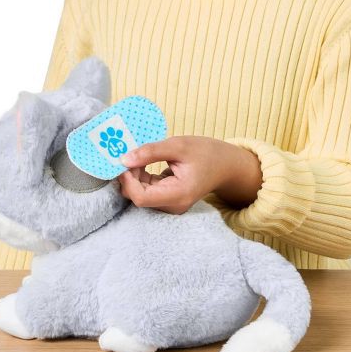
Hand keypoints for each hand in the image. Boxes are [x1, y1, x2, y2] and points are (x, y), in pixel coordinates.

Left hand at [117, 136, 260, 214]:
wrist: (226, 165)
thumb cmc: (207, 153)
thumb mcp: (179, 146)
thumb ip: (151, 152)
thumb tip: (124, 159)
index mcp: (178, 194)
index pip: (141, 197)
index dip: (128, 180)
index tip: (125, 160)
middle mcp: (173, 205)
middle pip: (139, 197)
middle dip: (129, 176)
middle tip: (128, 153)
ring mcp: (171, 204)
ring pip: (140, 194)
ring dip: (134, 175)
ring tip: (139, 155)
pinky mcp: (169, 199)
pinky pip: (147, 191)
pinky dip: (141, 176)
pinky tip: (144, 162)